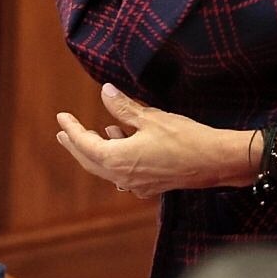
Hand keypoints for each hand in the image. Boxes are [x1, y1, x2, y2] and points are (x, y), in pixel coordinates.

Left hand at [55, 83, 256, 198]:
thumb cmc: (184, 138)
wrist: (215, 162)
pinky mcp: (152, 185)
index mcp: (118, 159)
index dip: (71, 129)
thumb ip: (124, 108)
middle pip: (91, 161)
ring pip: (107, 168)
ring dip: (97, 152)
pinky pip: (124, 173)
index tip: (61, 117)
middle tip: (63, 134)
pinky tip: (122, 143)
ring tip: (93, 134)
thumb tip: (104, 91)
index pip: (85, 144)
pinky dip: (116, 158)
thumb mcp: (151, 118)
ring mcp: (138, 184)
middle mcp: (123, 176)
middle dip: (76, 146)